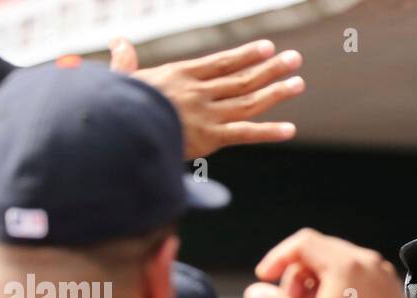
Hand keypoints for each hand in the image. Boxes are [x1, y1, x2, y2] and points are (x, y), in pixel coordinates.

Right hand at [110, 38, 302, 158]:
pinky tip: (290, 129)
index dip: (245, 55)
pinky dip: (268, 132)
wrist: (120, 131)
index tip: (267, 47)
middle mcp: (199, 91)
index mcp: (180, 75)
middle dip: (271, 68)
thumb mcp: (121, 81)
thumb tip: (118, 41)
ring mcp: (207, 114)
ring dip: (276, 91)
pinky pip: (245, 133)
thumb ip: (125, 62)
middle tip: (294, 59)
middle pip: (241, 78)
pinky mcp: (210, 138)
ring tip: (299, 82)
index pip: (220, 62)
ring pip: (249, 100)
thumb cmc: (117, 109)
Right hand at [242, 230, 416, 297]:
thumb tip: (254, 293)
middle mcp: (366, 261)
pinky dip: (337, 287)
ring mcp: (381, 272)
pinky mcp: (389, 286)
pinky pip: (356, 274)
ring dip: (316, 283)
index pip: (302, 243)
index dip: (278, 258)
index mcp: (345, 265)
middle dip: (296, 276)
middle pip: (319, 252)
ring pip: (337, 264)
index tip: (265, 279)